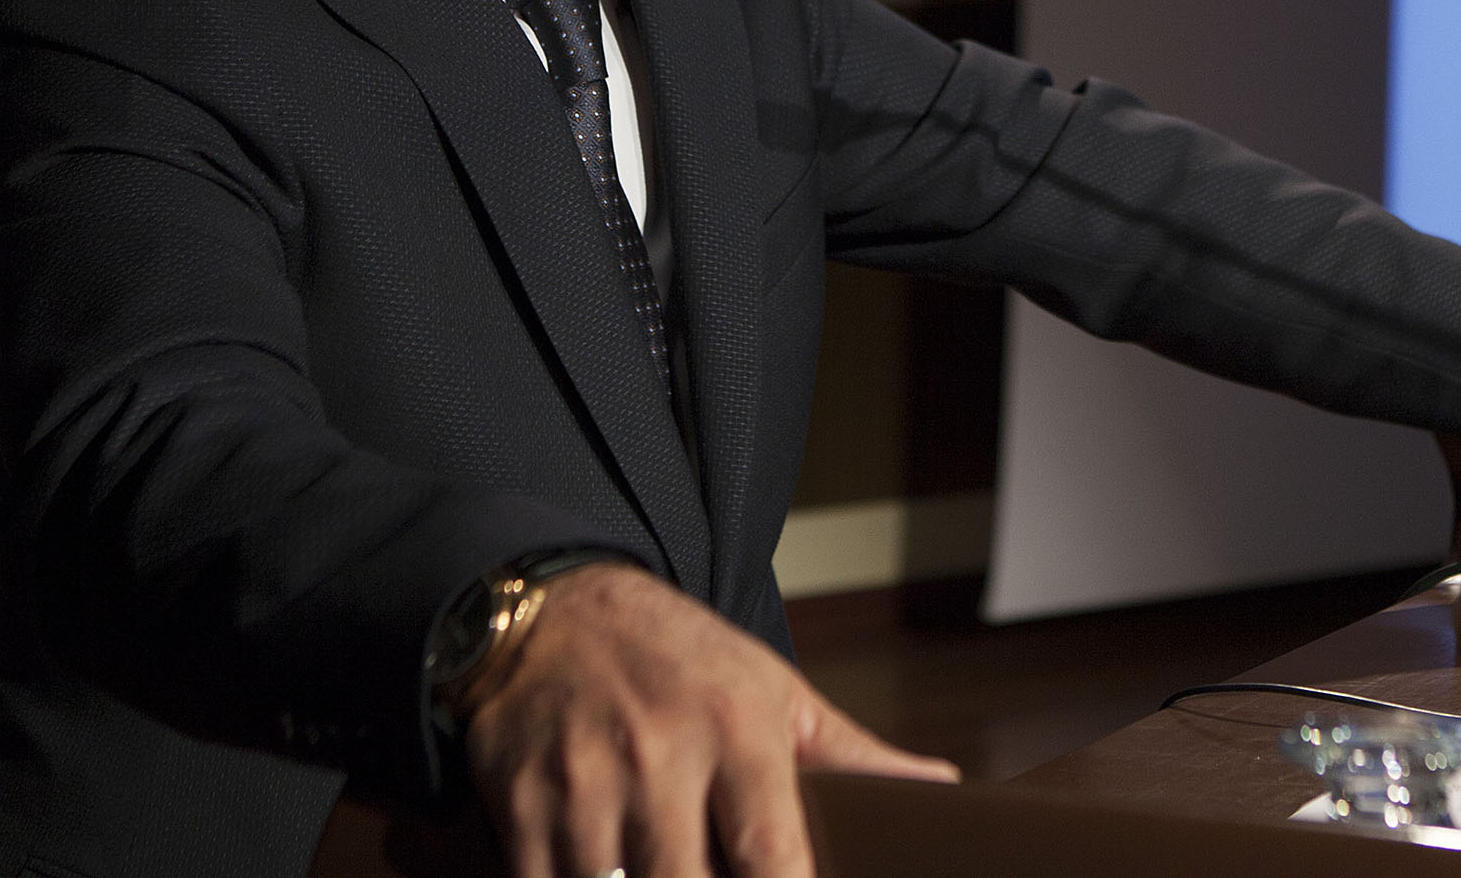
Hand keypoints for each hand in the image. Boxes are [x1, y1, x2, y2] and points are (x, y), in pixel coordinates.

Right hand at [461, 562, 957, 877]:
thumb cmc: (682, 660)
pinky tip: (600, 871)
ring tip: (662, 867)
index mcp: (736, 728)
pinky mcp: (519, 805)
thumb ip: (850, 755)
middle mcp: (659, 755)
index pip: (771, 854)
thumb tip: (941, 786)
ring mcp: (583, 783)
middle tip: (714, 877)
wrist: (551, 610)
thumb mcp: (772, 690)